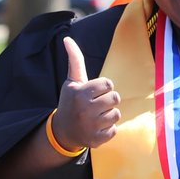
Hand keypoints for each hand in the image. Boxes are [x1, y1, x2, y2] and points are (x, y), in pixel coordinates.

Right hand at [52, 36, 120, 151]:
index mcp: (81, 93)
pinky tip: (96, 128)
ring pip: (116, 114)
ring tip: (96, 116)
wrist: (63, 131)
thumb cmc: (70, 101)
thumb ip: (75, 60)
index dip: (103, 87)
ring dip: (108, 115)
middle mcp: (85, 110)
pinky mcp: (96, 139)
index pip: (108, 84)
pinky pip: (114, 130)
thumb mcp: (72, 81)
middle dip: (108, 100)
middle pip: (115, 98)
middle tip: (96, 105)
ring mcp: (91, 126)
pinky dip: (108, 129)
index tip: (93, 93)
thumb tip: (67, 39)